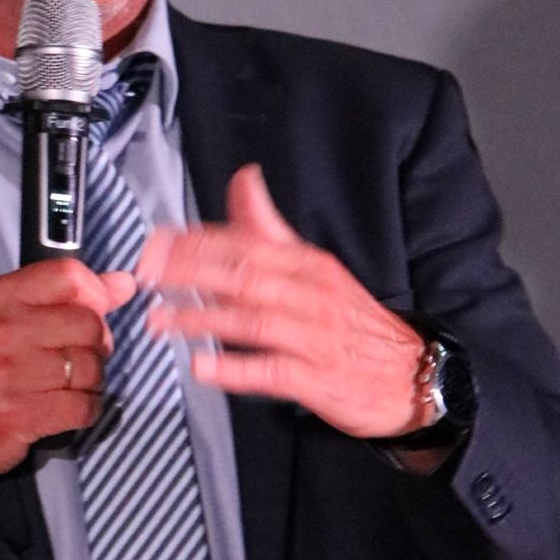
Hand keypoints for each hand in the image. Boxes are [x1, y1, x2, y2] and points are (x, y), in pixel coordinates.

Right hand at [0, 259, 134, 487]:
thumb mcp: (4, 321)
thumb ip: (62, 298)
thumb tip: (122, 283)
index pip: (67, 275)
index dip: (96, 292)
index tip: (98, 308)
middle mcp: (1, 330)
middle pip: (88, 323)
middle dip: (95, 346)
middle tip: (77, 358)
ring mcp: (9, 373)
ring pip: (90, 367)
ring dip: (90, 382)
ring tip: (67, 386)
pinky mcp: (20, 413)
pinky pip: (84, 406)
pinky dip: (85, 410)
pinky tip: (66, 409)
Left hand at [142, 164, 434, 440]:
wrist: (413, 376)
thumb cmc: (351, 321)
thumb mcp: (313, 267)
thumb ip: (269, 229)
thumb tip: (243, 179)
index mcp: (307, 264)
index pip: (246, 244)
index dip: (197, 242)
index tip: (155, 243)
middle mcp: (311, 295)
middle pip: (244, 275)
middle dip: (190, 272)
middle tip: (147, 274)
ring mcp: (316, 338)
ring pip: (253, 320)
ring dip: (202, 318)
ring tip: (161, 320)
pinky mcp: (319, 380)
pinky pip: (273, 371)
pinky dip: (236, 369)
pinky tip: (202, 367)